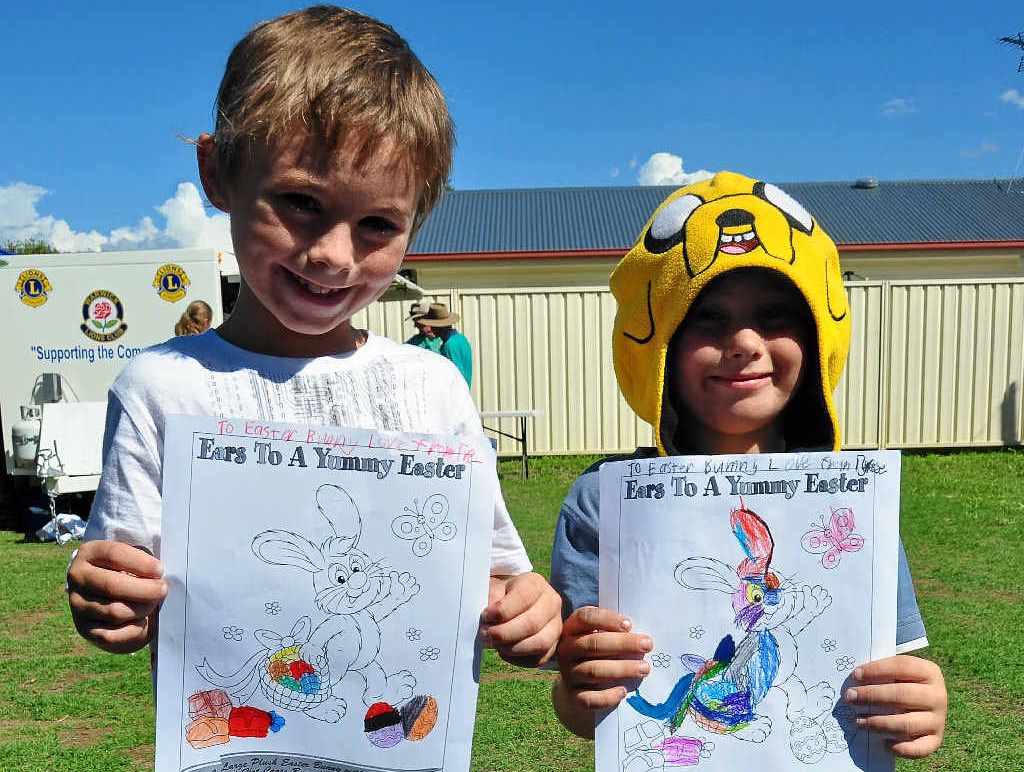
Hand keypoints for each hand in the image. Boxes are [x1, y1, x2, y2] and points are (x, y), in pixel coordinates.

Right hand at [67, 540, 166, 653]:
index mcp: (89, 553)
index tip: (160, 570)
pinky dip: (133, 630)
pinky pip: (111, 635)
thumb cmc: (129, 570)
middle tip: (162, 590)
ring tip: (153, 604)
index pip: (114, 554)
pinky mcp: (83, 629)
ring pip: (114, 611)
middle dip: (144, 590)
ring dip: (141, 609)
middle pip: (112, 585)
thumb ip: (145, 563)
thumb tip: (159, 578)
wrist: (108, 594)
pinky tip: (143, 621)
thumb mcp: (133, 558)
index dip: (141, 563)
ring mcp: (77, 605)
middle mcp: (77, 578)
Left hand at [480, 572, 560, 666]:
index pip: (522, 598)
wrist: (511, 601)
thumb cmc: (500, 595)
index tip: (485, 616)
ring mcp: (556, 624)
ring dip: (512, 648)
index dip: (501, 611)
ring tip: (495, 644)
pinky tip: (504, 651)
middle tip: (485, 635)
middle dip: (504, 633)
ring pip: (540, 643)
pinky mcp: (554, 644)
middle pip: (532, 623)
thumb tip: (487, 625)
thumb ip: (490, 603)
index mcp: (535, 583)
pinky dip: (518, 659)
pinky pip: (538, 659)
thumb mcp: (493, 590)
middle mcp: (552, 602)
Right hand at [553, 606, 652, 737]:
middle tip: (647, 645)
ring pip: (594, 670)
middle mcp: (567, 649)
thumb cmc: (598, 654)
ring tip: (644, 669)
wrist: (580, 686)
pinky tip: (623, 691)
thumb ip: (615, 633)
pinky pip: (589, 698)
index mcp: (573, 628)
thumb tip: (642, 636)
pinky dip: (607, 696)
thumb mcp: (601, 638)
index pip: (585, 617)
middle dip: (623, 643)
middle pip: (593, 643)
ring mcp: (568, 673)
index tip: (629, 624)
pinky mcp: (573, 696)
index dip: (606, 619)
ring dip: (622, 669)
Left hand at [845, 654, 946, 758]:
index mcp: (929, 672)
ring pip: (906, 724)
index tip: (855, 675)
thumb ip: (880, 672)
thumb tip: (855, 680)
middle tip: (850, 697)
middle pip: (902, 695)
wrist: (924, 701)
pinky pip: (919, 749)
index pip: (901, 667)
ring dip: (877, 723)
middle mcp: (937, 695)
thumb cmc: (902, 681)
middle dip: (871, 696)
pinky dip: (900, 748)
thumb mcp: (896, 671)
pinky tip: (883, 742)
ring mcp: (938, 719)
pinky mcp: (936, 739)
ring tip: (857, 721)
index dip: (876, 670)